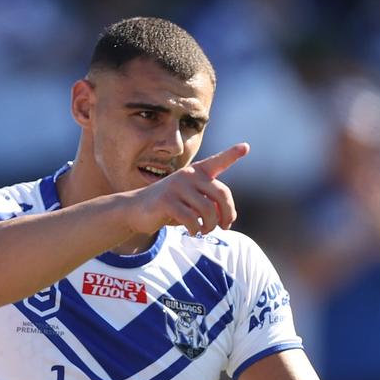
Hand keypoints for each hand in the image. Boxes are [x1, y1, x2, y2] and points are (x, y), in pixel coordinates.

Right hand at [131, 142, 248, 236]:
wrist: (135, 210)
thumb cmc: (168, 206)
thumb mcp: (190, 201)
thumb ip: (208, 203)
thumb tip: (223, 217)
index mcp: (196, 172)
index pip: (217, 162)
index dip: (231, 154)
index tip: (245, 147)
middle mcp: (188, 175)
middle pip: (221, 194)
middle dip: (227, 214)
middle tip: (225, 226)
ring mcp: (176, 187)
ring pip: (207, 209)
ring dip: (210, 225)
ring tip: (205, 230)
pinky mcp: (166, 201)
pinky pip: (190, 218)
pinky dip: (195, 229)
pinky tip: (193, 232)